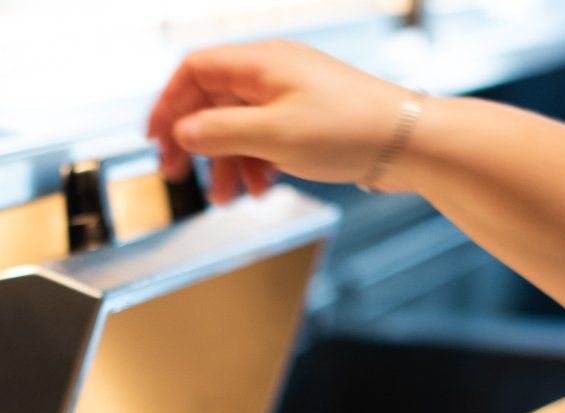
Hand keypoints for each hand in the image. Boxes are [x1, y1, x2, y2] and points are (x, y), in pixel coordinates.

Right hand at [147, 40, 416, 201]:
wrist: (409, 143)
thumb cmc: (350, 129)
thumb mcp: (272, 135)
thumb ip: (220, 132)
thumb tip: (183, 132)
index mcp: (261, 62)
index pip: (195, 71)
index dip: (169, 104)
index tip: (154, 139)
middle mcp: (274, 73)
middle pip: (213, 102)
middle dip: (195, 142)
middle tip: (179, 176)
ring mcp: (292, 97)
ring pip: (239, 127)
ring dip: (226, 163)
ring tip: (226, 198)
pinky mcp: (309, 122)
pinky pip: (266, 140)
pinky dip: (255, 165)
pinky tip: (260, 189)